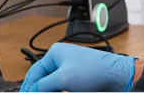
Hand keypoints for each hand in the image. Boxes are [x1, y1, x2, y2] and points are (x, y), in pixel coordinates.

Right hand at [20, 43, 135, 91]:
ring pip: (51, 85)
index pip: (34, 72)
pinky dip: (56, 92)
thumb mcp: (63, 78)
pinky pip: (61, 88)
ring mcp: (69, 71)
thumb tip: (32, 90)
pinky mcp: (77, 81)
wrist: (115, 77)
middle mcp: (61, 60)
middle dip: (37, 89)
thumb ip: (43, 85)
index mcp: (55, 53)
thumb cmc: (92, 70)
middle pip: (42, 79)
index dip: (28, 86)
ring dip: (47, 91)